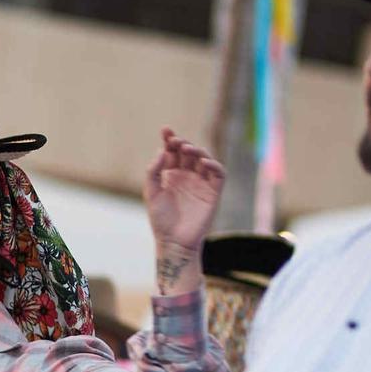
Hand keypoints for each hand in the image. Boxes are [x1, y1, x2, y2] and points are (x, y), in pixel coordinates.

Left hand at [143, 129, 224, 293]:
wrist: (173, 241)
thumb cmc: (161, 220)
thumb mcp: (151, 193)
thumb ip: (153, 172)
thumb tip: (162, 151)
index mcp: (172, 174)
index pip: (173, 152)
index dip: (170, 140)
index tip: (166, 130)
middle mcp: (187, 176)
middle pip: (189, 152)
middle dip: (183, 144)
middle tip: (176, 142)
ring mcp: (201, 182)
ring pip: (204, 159)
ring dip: (198, 151)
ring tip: (188, 149)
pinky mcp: (213, 192)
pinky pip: (218, 174)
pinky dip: (214, 166)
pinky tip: (204, 162)